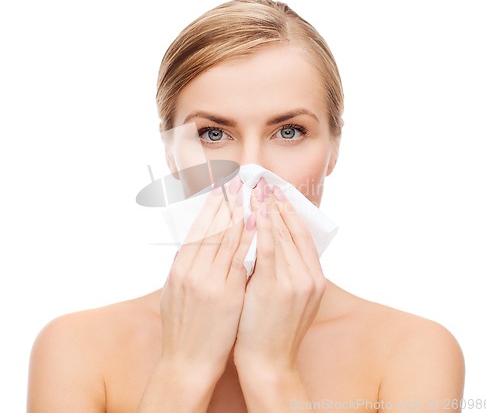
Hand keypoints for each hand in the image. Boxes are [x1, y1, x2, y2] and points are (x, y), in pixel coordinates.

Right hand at [159, 174, 255, 378]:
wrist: (186, 362)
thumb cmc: (181, 328)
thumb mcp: (174, 293)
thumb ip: (184, 268)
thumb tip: (191, 247)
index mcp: (178, 269)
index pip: (196, 230)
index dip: (208, 207)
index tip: (218, 188)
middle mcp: (191, 271)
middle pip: (210, 228)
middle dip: (224, 202)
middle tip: (235, 180)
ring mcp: (208, 282)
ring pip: (224, 238)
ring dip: (236, 212)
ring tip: (246, 193)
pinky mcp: (226, 294)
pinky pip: (239, 259)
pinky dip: (246, 237)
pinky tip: (254, 221)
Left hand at [234, 178, 326, 372]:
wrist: (269, 362)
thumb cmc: (273, 329)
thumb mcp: (291, 299)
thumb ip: (288, 271)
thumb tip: (274, 245)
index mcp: (314, 277)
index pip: (302, 235)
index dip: (290, 211)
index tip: (278, 192)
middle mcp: (309, 276)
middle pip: (293, 230)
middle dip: (278, 203)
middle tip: (265, 181)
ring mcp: (295, 281)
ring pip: (281, 234)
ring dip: (267, 208)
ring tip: (256, 187)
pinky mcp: (275, 286)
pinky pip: (268, 248)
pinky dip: (262, 226)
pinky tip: (254, 209)